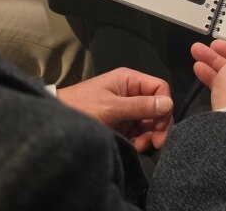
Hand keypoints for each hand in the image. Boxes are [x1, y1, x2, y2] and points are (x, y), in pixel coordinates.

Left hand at [57, 68, 173, 152]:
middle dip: (157, 126)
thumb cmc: (81, 108)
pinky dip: (140, 140)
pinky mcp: (122, 124)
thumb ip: (139, 106)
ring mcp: (127, 109)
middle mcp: (131, 92)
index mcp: (129, 80)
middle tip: (153, 143)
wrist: (57, 122)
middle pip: (158, 107)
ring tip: (138, 146)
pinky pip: (140, 132)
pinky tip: (132, 146)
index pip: (160, 88)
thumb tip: (168, 104)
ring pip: (150, 122)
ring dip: (149, 136)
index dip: (164, 107)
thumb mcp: (111, 108)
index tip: (159, 127)